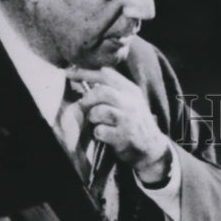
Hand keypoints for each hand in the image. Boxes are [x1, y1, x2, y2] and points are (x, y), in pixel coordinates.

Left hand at [71, 66, 171, 182]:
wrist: (152, 147)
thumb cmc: (136, 121)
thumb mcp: (132, 100)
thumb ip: (115, 88)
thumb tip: (90, 77)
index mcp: (131, 90)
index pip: (106, 74)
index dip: (85, 72)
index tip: (68, 72)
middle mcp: (131, 102)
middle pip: (102, 92)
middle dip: (87, 98)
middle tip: (83, 105)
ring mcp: (127, 120)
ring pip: (98, 111)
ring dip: (93, 118)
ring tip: (98, 122)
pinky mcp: (123, 137)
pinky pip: (99, 131)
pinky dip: (98, 133)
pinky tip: (105, 135)